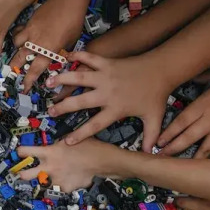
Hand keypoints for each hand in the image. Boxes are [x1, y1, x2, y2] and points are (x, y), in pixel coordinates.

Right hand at [10, 0, 87, 90]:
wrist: (68, 0)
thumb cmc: (74, 22)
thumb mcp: (71, 42)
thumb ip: (61, 52)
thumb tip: (58, 58)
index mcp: (49, 50)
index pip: (35, 70)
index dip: (28, 81)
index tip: (24, 88)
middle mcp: (37, 43)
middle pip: (20, 58)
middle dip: (15, 67)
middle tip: (13, 73)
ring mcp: (30, 32)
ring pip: (16, 44)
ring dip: (16, 50)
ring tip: (17, 54)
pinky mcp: (28, 22)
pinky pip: (18, 31)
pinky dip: (17, 36)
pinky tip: (20, 37)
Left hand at [17, 138, 118, 191]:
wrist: (100, 161)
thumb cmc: (87, 147)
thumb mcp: (69, 139)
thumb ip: (57, 144)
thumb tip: (53, 144)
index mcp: (48, 152)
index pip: (25, 151)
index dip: (20, 151)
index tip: (19, 152)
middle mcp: (48, 167)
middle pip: (25, 174)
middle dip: (21, 174)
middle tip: (21, 173)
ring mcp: (55, 179)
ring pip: (44, 182)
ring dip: (47, 179)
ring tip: (56, 175)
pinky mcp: (64, 188)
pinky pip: (59, 187)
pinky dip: (63, 184)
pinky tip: (70, 178)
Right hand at [46, 51, 173, 150]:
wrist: (161, 70)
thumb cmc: (156, 95)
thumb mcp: (154, 118)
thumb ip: (150, 137)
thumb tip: (149, 154)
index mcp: (116, 108)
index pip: (95, 124)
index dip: (80, 134)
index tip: (67, 141)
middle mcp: (107, 93)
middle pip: (81, 101)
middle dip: (64, 106)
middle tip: (50, 111)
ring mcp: (106, 76)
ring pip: (80, 77)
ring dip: (63, 79)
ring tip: (48, 82)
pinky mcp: (107, 62)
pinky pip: (89, 58)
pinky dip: (78, 56)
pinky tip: (66, 56)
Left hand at [158, 70, 209, 158]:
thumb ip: (201, 76)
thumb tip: (189, 75)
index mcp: (203, 105)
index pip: (180, 122)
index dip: (168, 134)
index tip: (158, 142)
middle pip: (187, 138)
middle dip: (172, 150)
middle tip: (161, 158)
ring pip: (203, 150)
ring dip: (191, 159)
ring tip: (181, 167)